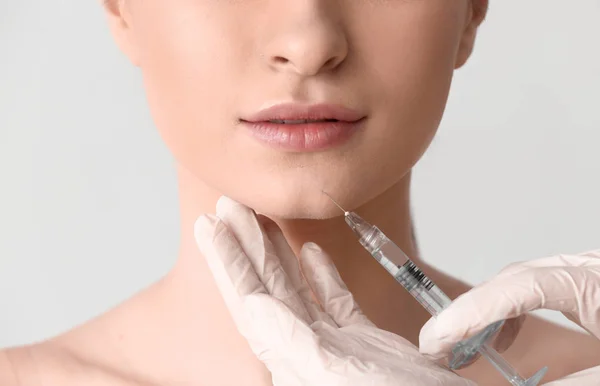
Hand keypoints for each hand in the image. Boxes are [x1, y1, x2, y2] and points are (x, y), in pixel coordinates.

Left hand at [194, 196, 475, 385]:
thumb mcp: (343, 377)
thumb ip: (297, 346)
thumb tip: (253, 307)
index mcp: (295, 362)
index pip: (251, 304)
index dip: (229, 263)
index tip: (210, 225)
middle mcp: (308, 353)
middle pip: (267, 291)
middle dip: (247, 247)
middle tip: (227, 206)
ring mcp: (336, 348)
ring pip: (297, 293)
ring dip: (278, 255)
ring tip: (260, 220)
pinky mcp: (364, 345)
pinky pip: (334, 304)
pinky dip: (322, 276)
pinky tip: (311, 252)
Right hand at [419, 250, 599, 384]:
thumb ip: (565, 380)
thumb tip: (502, 378)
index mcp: (596, 287)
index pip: (523, 285)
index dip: (475, 308)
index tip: (440, 337)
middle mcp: (585, 270)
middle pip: (511, 279)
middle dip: (466, 311)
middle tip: (433, 343)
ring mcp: (582, 272)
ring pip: (518, 280)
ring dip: (482, 311)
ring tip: (457, 343)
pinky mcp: (582, 282)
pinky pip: (534, 287)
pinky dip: (508, 312)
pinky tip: (499, 339)